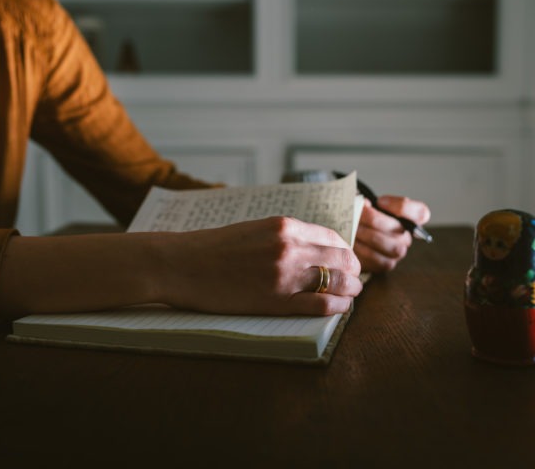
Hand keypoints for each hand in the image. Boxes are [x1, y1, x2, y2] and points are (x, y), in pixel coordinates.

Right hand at [158, 216, 363, 315]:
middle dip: (353, 270)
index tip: (345, 260)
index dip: (345, 251)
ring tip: (350, 294)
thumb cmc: (212, 248)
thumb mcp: (253, 229)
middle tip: (353, 279)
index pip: (333, 237)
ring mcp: (284, 275)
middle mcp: (289, 247)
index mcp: (284, 225)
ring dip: (351, 290)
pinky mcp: (276, 301)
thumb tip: (312, 248)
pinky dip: (338, 307)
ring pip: (339, 282)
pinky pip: (322, 305)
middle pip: (343, 258)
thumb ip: (284, 236)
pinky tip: (340, 308)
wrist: (181, 264)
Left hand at [354, 196, 430, 272]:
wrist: (351, 235)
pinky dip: (362, 250)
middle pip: (399, 229)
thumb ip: (367, 202)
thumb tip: (363, 204)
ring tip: (352, 228)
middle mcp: (406, 237)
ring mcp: (397, 252)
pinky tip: (351, 242)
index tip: (380, 201)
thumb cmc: (362, 217)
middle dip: (375, 220)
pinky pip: (378, 260)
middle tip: (357, 214)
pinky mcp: (385, 264)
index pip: (420, 213)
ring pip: (391, 246)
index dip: (402, 206)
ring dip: (368, 235)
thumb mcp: (365, 205)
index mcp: (408, 218)